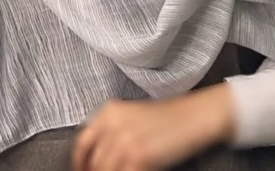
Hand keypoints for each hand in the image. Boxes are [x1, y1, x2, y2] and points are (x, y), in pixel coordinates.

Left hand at [72, 86, 236, 170]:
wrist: (195, 117)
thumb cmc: (167, 119)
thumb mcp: (132, 117)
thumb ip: (111, 133)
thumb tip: (96, 160)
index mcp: (108, 111)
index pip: (82, 143)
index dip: (80, 163)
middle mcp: (113, 124)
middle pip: (94, 162)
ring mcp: (125, 141)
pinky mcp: (138, 157)